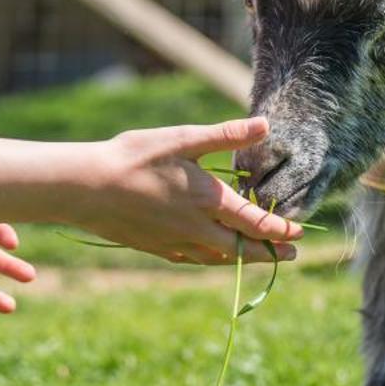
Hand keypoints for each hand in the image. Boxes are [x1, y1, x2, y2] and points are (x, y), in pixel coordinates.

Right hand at [76, 117, 303, 265]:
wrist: (85, 188)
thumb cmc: (135, 157)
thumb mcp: (183, 139)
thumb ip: (226, 135)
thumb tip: (266, 125)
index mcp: (209, 201)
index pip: (256, 224)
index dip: (281, 231)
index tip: (299, 234)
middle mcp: (197, 229)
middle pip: (243, 249)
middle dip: (271, 252)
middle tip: (292, 255)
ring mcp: (176, 243)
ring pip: (219, 258)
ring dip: (243, 258)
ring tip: (257, 257)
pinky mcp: (157, 248)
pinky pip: (193, 259)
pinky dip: (212, 260)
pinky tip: (212, 255)